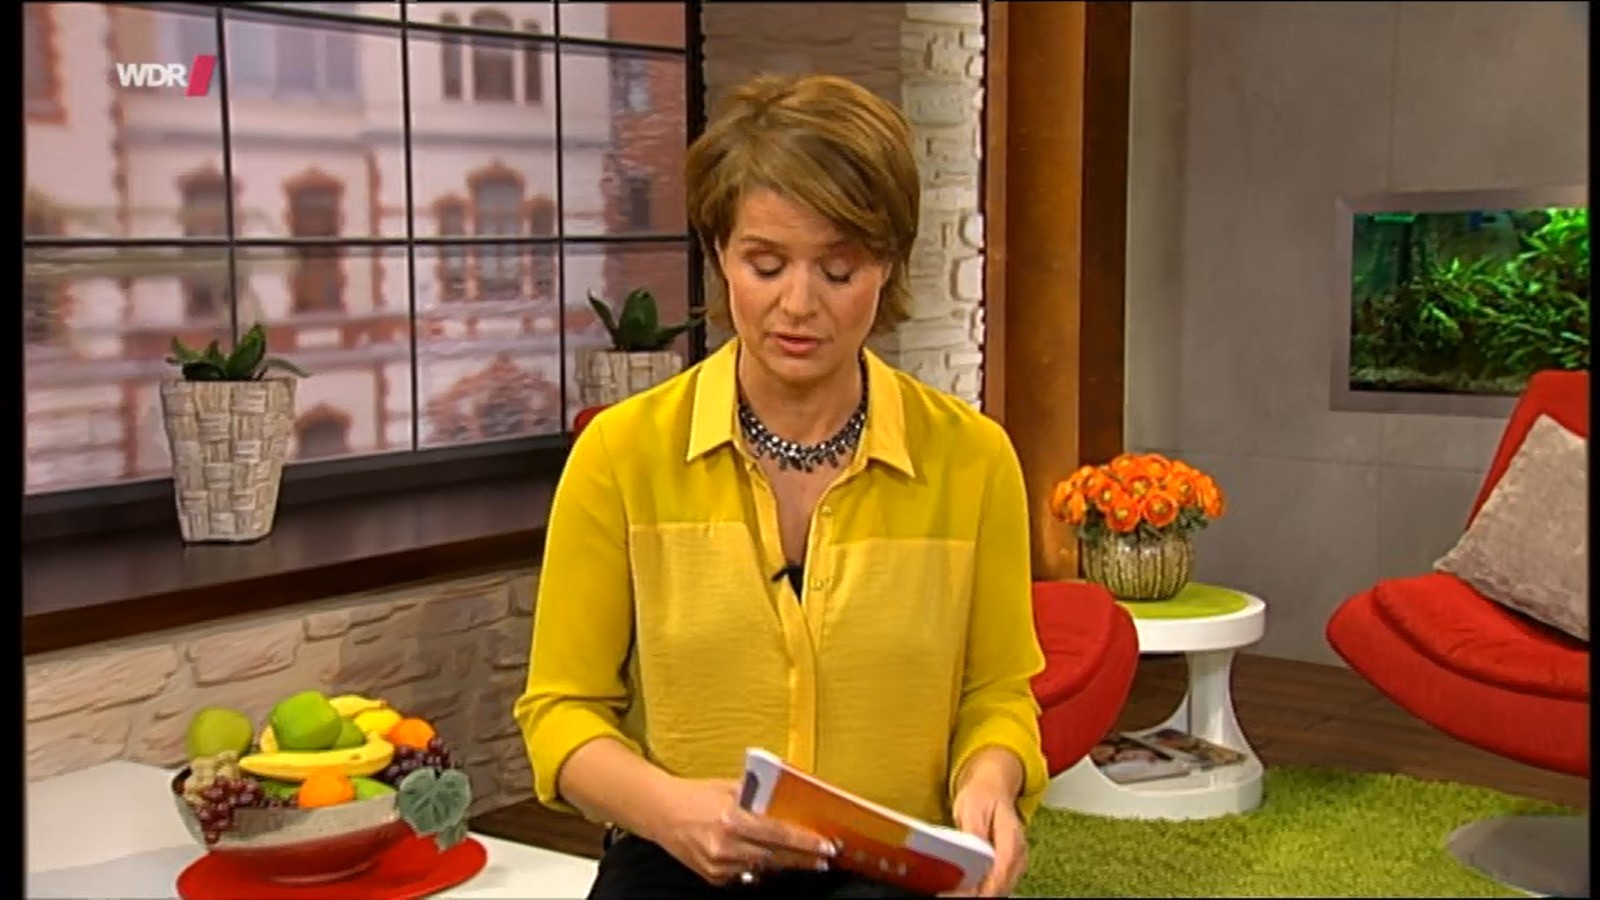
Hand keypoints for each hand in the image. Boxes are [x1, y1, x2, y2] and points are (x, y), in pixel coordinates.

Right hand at [648, 778, 836, 884]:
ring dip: (785, 865)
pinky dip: (758, 867)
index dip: (805, 842)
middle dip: (804, 859)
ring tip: (804, 860)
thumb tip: (790, 798)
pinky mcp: (712, 877)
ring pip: (762, 869)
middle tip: (824, 858)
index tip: (826, 845)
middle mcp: (726, 845)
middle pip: (776, 857)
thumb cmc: (696, 795)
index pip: (778, 834)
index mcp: (732, 818)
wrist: (661, 813)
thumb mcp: (729, 787)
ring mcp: (718, 865)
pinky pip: (744, 875)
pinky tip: (766, 859)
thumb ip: (759, 795)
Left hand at [948, 774, 1026, 896]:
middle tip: (950, 895)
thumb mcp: (972, 808)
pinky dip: (980, 890)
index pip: (1000, 874)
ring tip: (952, 893)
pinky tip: (962, 889)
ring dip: (977, 893)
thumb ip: (974, 834)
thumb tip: (973, 856)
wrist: (992, 786)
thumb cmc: (982, 796)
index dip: (980, 889)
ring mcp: (1015, 863)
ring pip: (999, 889)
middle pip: (1000, 887)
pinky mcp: (1007, 867)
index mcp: (1012, 840)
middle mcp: (1019, 856)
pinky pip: (996, 885)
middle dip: (976, 894)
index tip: (959, 894)